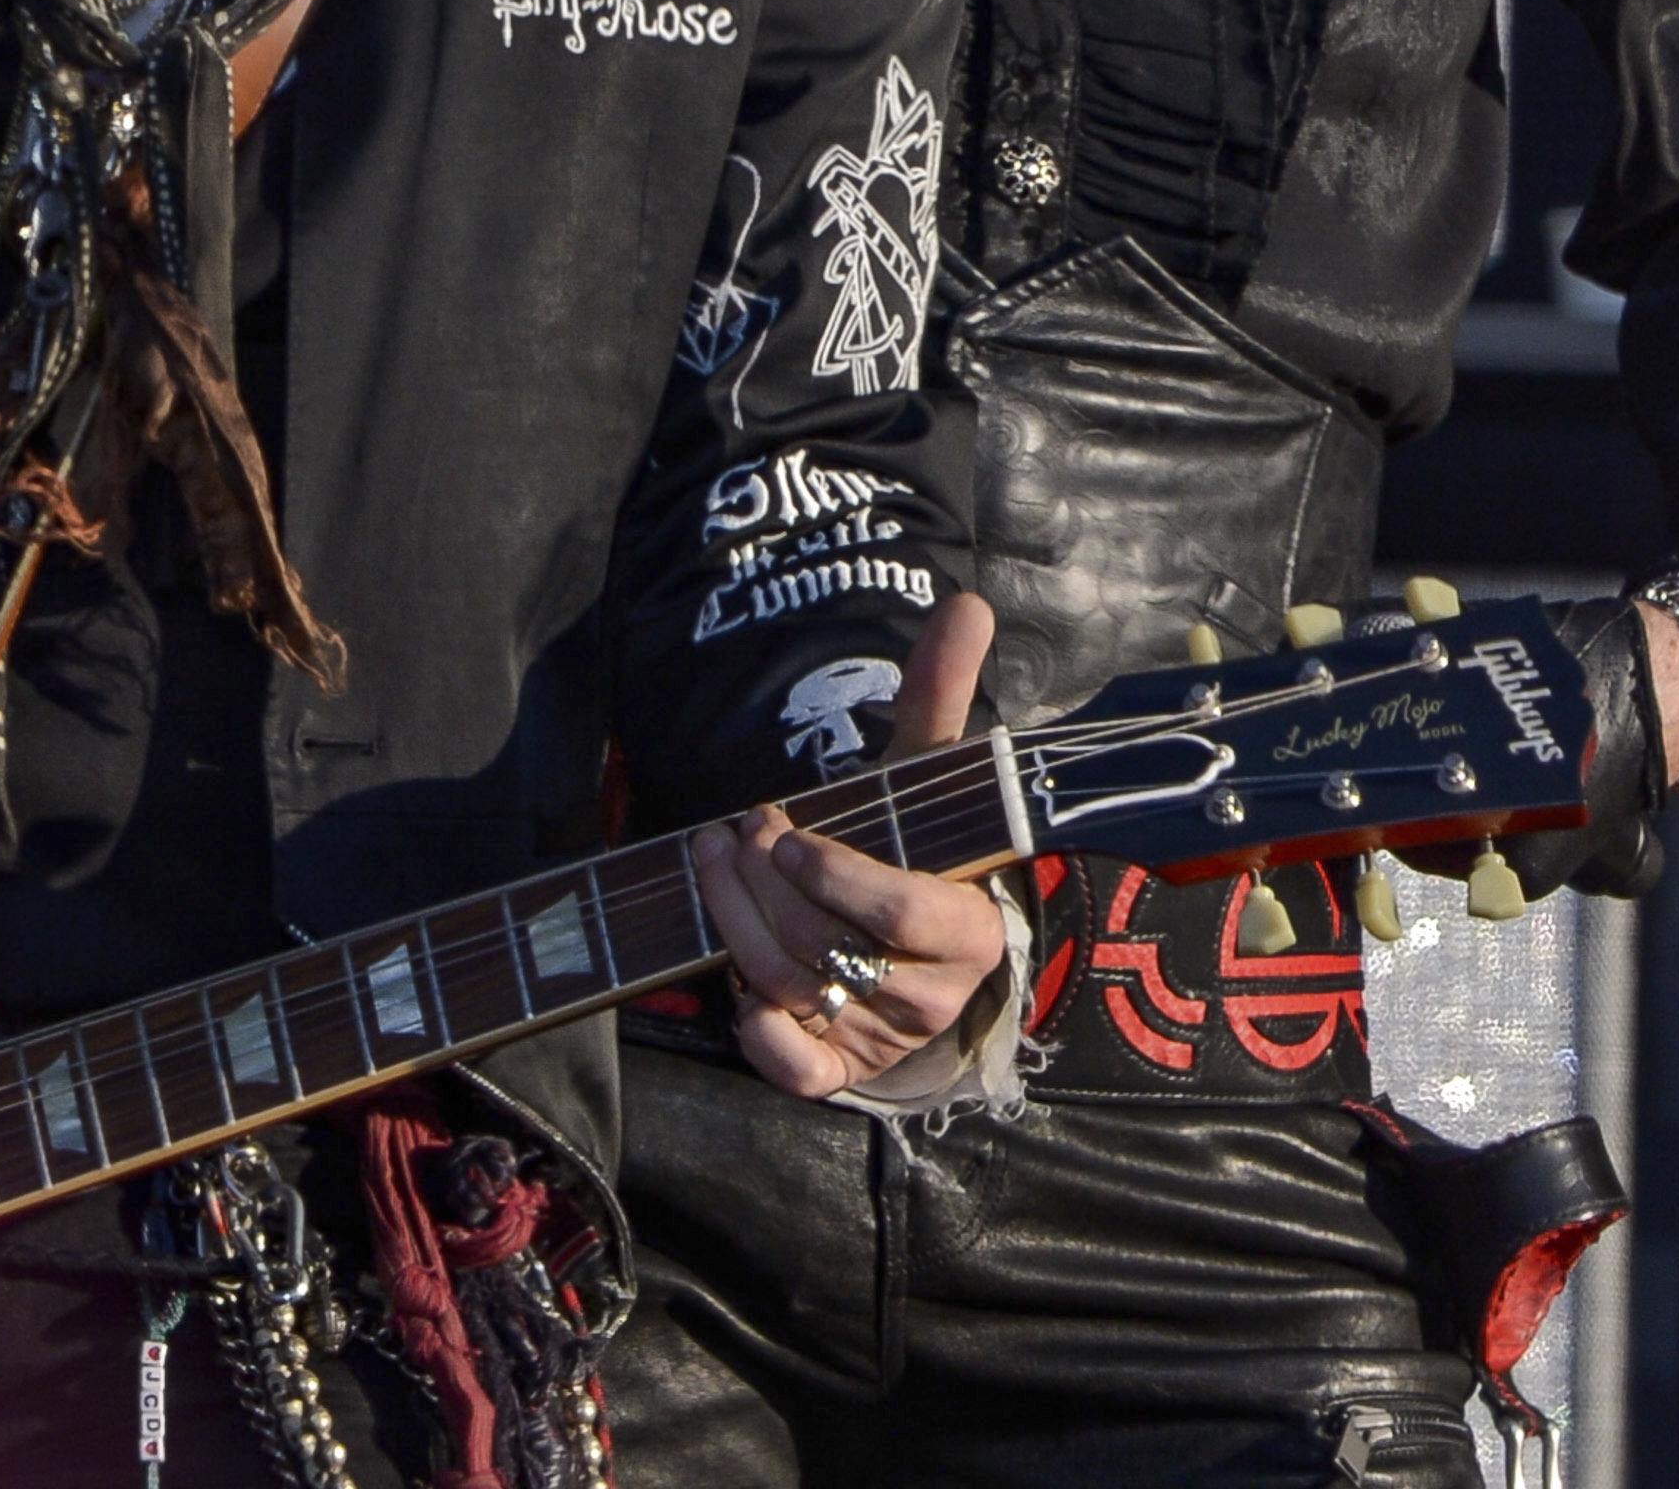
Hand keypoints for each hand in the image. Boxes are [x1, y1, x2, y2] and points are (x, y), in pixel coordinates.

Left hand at [695, 594, 1010, 1095]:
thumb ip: (942, 694)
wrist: (917, 952)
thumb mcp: (926, 777)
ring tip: (707, 865)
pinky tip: (730, 985)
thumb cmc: (914, 848)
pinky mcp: (842, 1073)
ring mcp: (885, 1038)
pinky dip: (756, 1032)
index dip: (835, 873)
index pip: (904, 909)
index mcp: (971, 926)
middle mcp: (934, 993)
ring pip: (794, 989)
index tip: (781, 830)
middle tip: (724, 835)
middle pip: (828, 945)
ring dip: (734, 926)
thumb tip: (968, 604)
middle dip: (760, 886)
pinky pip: (795, 1070)